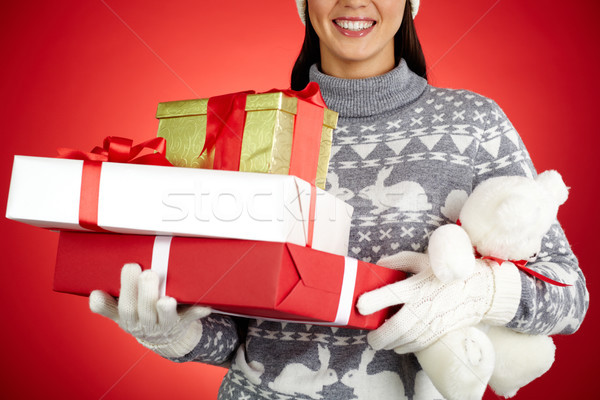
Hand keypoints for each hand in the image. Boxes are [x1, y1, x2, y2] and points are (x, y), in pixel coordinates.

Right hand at [89, 263, 210, 357]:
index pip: (121, 308)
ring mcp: (166, 324)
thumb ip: (108, 305)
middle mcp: (146, 323)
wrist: (166, 339)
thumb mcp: (121, 314)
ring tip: (166, 299)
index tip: (116, 276)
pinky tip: (205, 306)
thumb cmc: (141, 316)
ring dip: (166, 308)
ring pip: (165, 318)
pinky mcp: (184, 322)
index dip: (116, 297)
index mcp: (129, 319)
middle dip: (144, 292)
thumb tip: (94, 295)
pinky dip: (198, 311)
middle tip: (147, 273)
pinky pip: (192, 318)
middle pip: (143, 311)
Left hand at [357, 260, 499, 353]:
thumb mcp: (423, 260)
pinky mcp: (440, 332)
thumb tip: (379, 265)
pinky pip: (419, 345)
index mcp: (417, 285)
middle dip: (380, 336)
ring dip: (391, 344)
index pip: (392, 293)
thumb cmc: (447, 273)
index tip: (360, 305)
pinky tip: (398, 345)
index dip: (374, 300)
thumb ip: (399, 261)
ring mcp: (433, 321)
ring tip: (381, 342)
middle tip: (371, 337)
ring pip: (407, 340)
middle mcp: (424, 305)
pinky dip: (405, 347)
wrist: (480, 290)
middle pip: (398, 326)